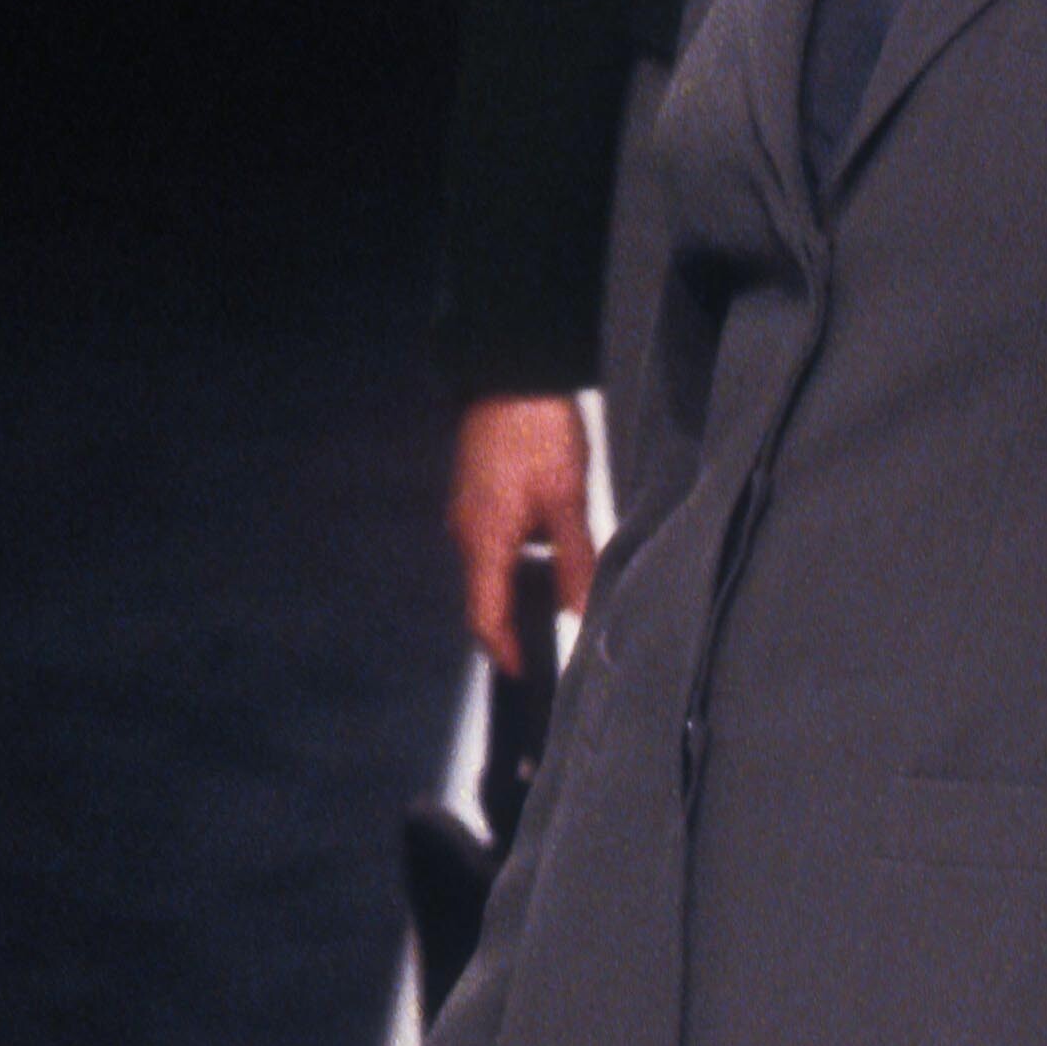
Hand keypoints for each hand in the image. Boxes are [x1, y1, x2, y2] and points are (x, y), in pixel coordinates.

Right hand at [450, 393, 597, 664]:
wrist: (511, 372)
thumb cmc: (537, 430)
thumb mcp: (567, 498)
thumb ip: (575, 559)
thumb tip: (580, 608)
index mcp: (484, 540)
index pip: (485, 616)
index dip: (502, 650)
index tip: (522, 673)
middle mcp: (465, 532)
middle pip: (484, 597)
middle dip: (513, 625)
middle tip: (547, 647)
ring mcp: (466, 513)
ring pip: (489, 570)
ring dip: (517, 591)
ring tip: (558, 603)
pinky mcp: (474, 496)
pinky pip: (490, 544)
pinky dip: (515, 563)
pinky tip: (548, 557)